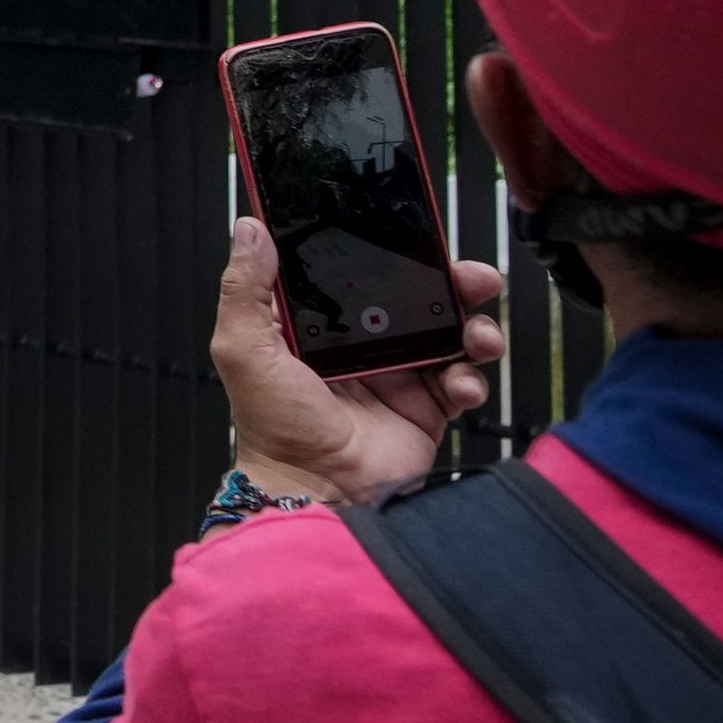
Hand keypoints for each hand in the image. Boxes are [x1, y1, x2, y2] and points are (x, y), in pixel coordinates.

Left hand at [208, 217, 504, 507]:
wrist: (316, 491)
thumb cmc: (274, 430)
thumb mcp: (245, 351)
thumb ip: (245, 289)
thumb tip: (250, 231)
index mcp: (320, 326)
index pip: (360, 274)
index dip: (389, 254)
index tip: (414, 236)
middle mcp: (361, 345)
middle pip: (417, 299)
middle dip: (452, 284)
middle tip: (472, 278)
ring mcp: (397, 376)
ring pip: (450, 335)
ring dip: (474, 328)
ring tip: (478, 337)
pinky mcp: (424, 409)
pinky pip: (462, 381)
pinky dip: (471, 379)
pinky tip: (460, 385)